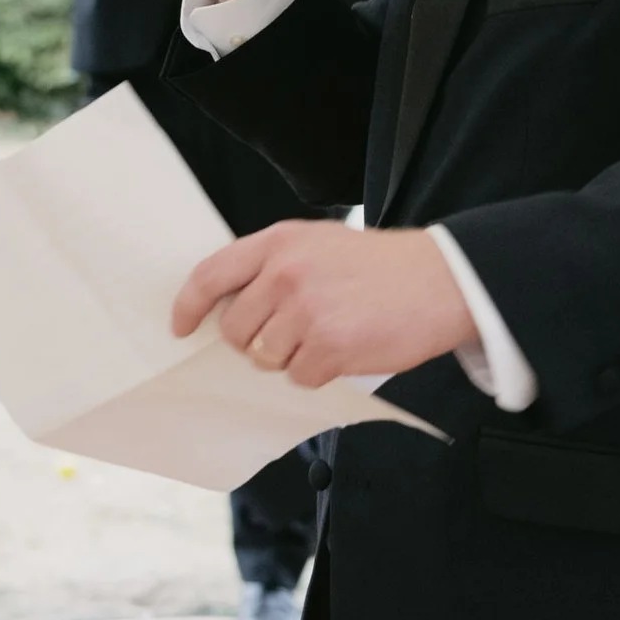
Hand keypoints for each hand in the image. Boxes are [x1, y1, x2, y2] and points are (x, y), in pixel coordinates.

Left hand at [171, 221, 477, 387]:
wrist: (439, 280)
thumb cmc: (378, 265)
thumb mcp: (317, 242)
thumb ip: (273, 265)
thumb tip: (231, 304)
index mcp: (277, 243)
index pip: (210, 275)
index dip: (188, 306)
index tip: (180, 327)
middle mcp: (284, 275)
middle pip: (234, 329)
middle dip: (253, 340)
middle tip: (288, 332)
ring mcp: (305, 312)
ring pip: (264, 357)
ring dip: (288, 357)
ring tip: (323, 335)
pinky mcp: (329, 347)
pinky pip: (298, 377)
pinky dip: (316, 372)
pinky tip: (343, 348)